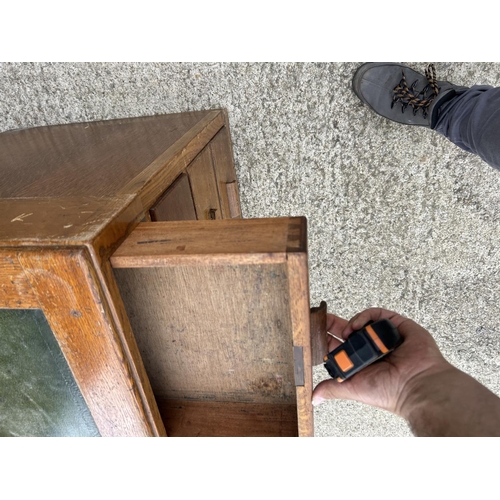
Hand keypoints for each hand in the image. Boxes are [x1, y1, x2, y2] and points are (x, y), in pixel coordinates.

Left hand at [312, 307, 450, 415]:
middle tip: (320, 319)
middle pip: (348, 331)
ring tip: (347, 332)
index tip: (313, 333)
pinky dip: (365, 316)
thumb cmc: (390, 391)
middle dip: (333, 325)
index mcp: (362, 364)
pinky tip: (358, 325)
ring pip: (362, 322)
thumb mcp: (354, 389)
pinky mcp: (396, 325)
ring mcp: (384, 337)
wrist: (417, 384)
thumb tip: (314, 397)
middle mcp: (372, 349)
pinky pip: (377, 315)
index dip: (326, 339)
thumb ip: (333, 389)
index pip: (339, 348)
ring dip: (351, 324)